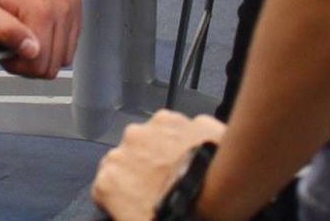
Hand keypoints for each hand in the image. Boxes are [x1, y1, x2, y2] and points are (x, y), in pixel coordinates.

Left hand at [0, 0, 81, 77]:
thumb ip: (5, 31)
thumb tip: (31, 50)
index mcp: (41, 10)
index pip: (41, 65)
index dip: (19, 66)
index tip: (5, 51)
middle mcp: (62, 6)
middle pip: (55, 63)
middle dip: (31, 61)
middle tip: (12, 45)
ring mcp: (70, 2)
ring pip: (65, 53)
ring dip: (44, 52)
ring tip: (23, 36)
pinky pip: (71, 37)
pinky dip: (54, 40)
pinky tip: (35, 28)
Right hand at [93, 110, 226, 219]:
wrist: (219, 194)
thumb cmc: (181, 214)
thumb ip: (127, 209)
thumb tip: (137, 207)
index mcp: (110, 178)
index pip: (110, 184)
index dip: (129, 192)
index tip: (145, 200)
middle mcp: (125, 146)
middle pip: (133, 155)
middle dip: (149, 166)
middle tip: (174, 186)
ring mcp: (153, 127)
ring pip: (157, 137)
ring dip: (169, 150)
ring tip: (192, 172)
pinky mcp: (181, 119)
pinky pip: (183, 130)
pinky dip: (192, 141)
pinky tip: (207, 160)